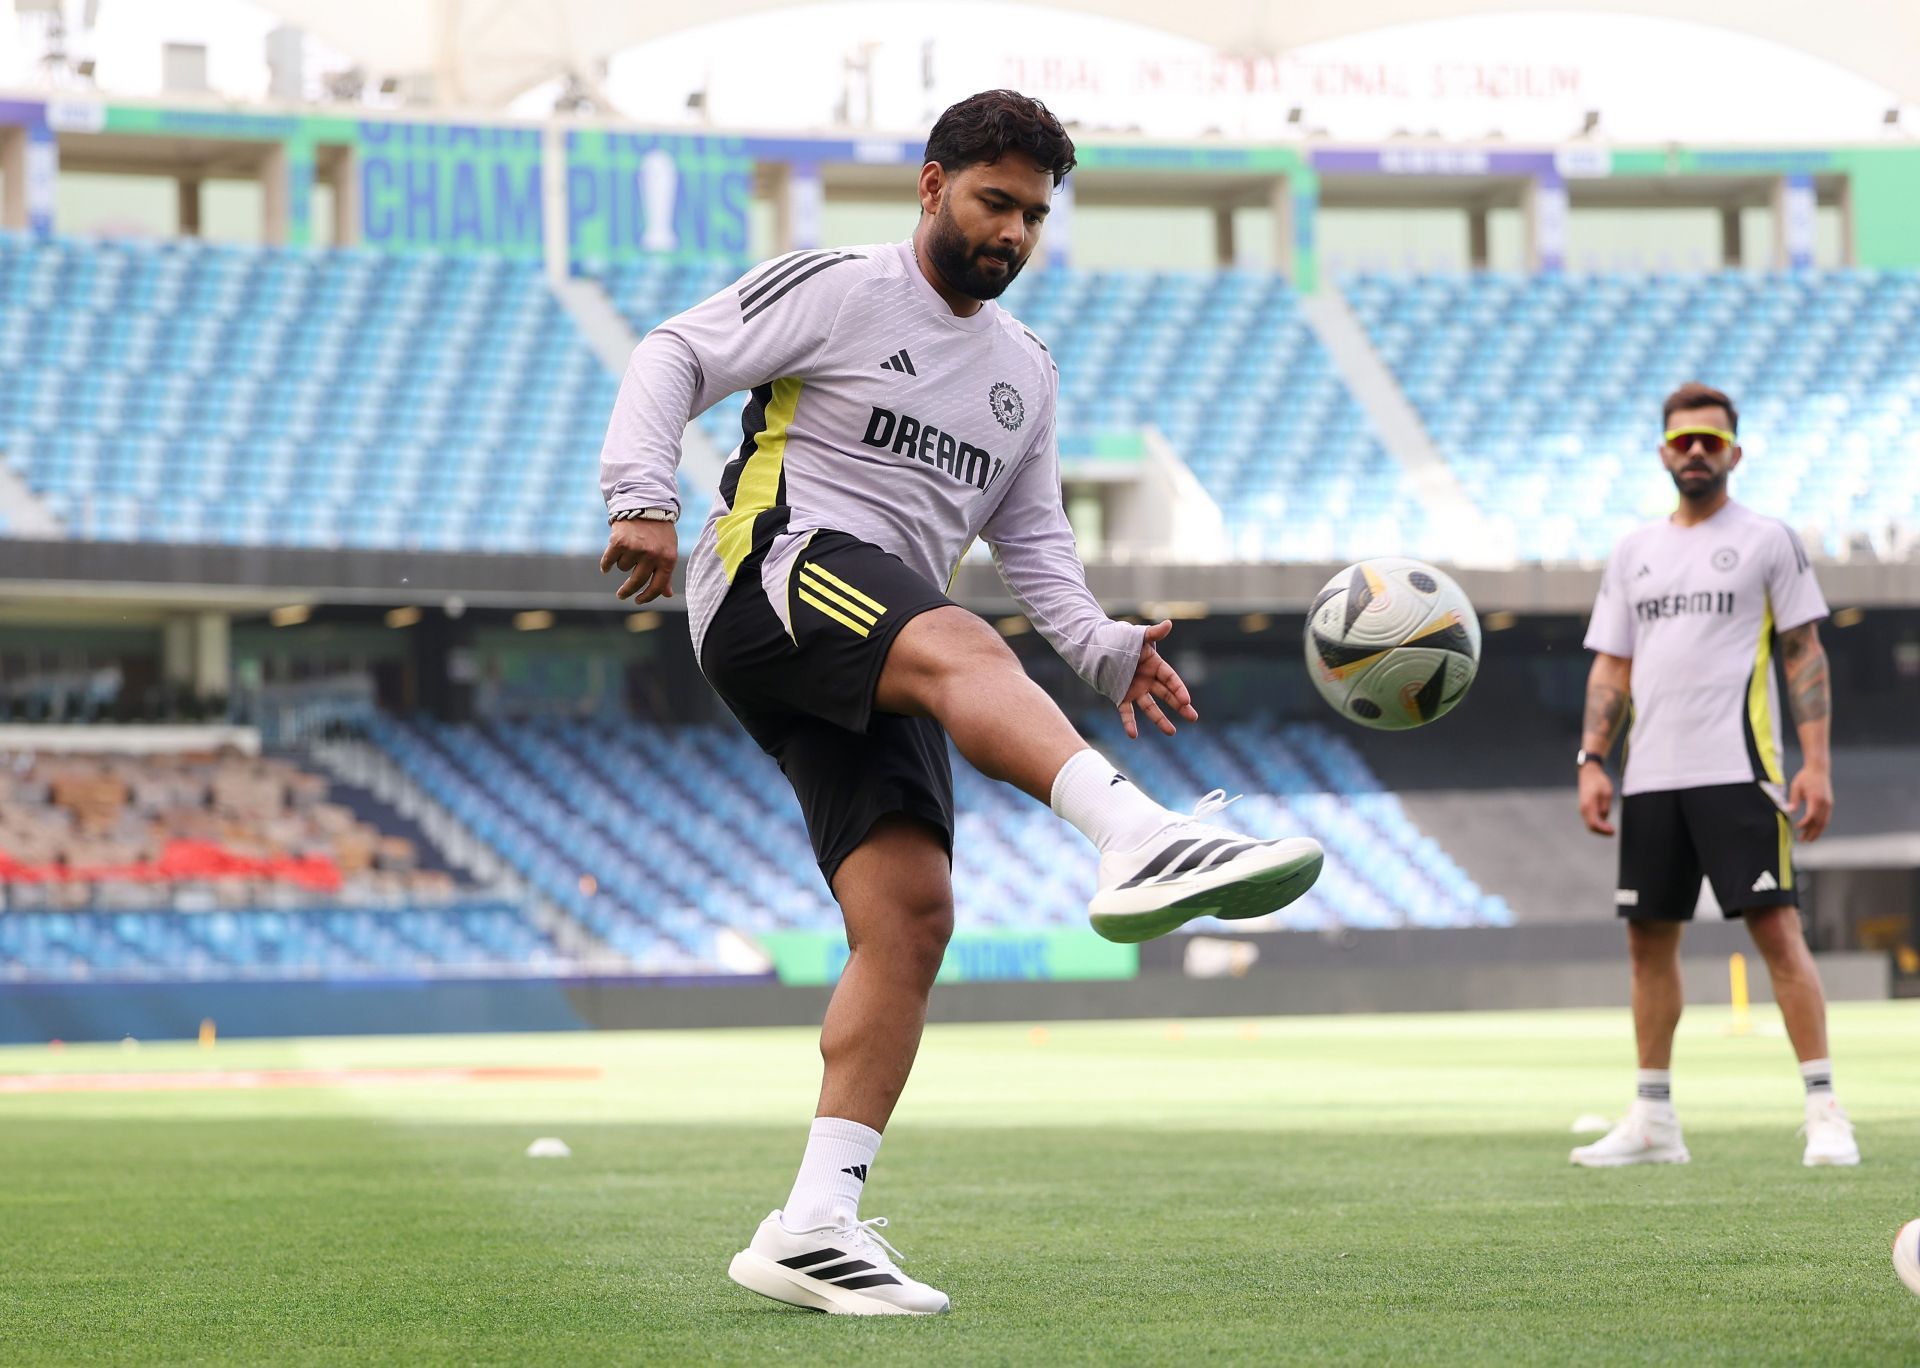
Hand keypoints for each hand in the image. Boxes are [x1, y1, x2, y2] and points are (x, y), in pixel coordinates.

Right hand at [600, 518, 677, 602]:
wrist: (645, 504)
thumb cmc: (659, 531)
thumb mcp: (668, 550)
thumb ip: (666, 573)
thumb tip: (667, 595)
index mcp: (667, 559)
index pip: (657, 586)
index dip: (647, 597)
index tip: (638, 601)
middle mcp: (652, 555)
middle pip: (637, 581)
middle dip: (627, 591)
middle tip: (621, 595)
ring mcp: (635, 548)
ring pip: (623, 568)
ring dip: (623, 561)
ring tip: (629, 547)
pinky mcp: (619, 542)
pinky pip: (609, 561)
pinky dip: (606, 564)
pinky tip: (606, 566)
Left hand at [1118, 620, 1198, 739]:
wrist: (1099, 646)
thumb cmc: (1121, 638)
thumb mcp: (1139, 636)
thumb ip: (1153, 633)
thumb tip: (1169, 623)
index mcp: (1155, 665)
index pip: (1171, 679)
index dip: (1179, 689)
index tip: (1186, 700)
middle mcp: (1148, 680)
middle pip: (1167, 695)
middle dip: (1180, 706)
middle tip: (1193, 717)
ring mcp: (1136, 690)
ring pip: (1150, 708)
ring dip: (1160, 720)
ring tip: (1172, 732)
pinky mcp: (1121, 697)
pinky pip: (1126, 712)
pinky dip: (1129, 723)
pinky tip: (1133, 735)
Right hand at [1577, 763, 1614, 836]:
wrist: (1589, 773)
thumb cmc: (1599, 782)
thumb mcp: (1607, 794)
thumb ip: (1605, 808)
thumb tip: (1604, 819)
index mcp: (1588, 805)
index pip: (1594, 823)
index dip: (1603, 830)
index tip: (1613, 831)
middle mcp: (1583, 809)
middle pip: (1591, 827)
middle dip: (1602, 832)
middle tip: (1613, 832)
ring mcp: (1583, 809)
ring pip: (1590, 824)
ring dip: (1600, 828)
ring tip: (1611, 829)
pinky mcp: (1586, 809)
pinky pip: (1591, 820)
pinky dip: (1598, 824)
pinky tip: (1606, 823)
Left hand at [1788, 766, 1832, 841]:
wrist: (1818, 769)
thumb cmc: (1805, 777)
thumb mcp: (1796, 787)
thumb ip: (1793, 800)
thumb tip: (1788, 812)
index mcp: (1816, 799)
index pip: (1811, 816)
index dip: (1804, 824)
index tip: (1795, 828)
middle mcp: (1825, 803)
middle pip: (1819, 822)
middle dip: (1811, 833)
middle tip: (1802, 840)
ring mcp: (1829, 804)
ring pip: (1824, 822)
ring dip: (1816, 832)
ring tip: (1808, 840)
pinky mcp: (1829, 804)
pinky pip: (1826, 818)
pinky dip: (1821, 826)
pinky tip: (1814, 831)